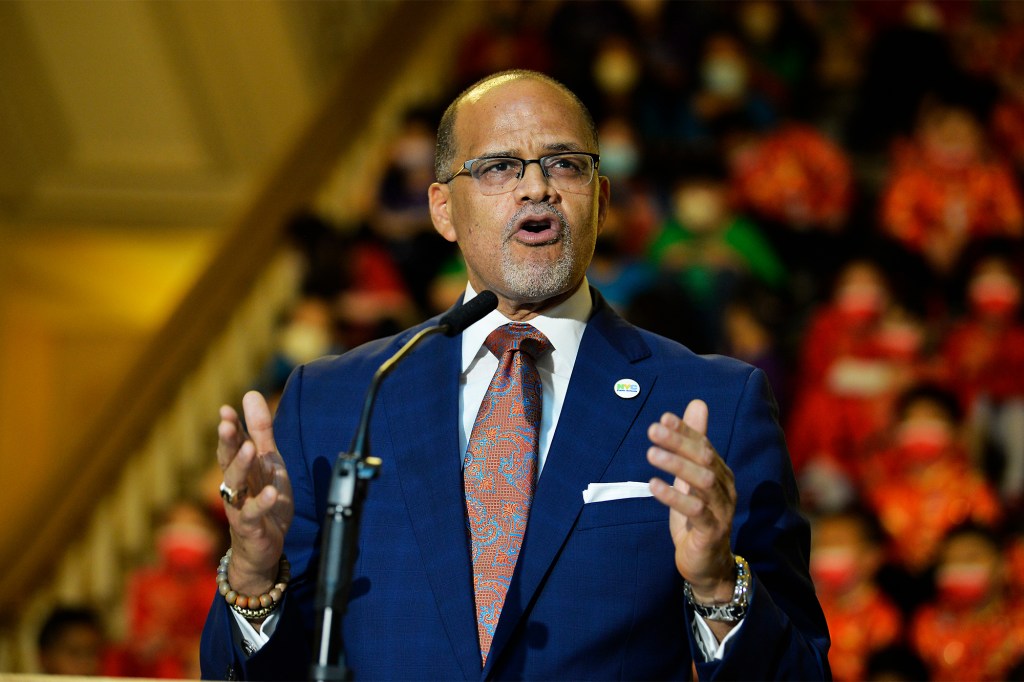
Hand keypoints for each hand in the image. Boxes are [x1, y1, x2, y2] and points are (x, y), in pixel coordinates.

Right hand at [217, 390, 293, 594]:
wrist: (262, 546)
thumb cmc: (263, 499)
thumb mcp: (268, 462)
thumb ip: (260, 431)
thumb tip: (250, 394)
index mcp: (241, 468)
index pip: (231, 445)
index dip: (229, 428)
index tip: (226, 410)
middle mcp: (236, 485)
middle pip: (228, 461)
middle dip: (227, 442)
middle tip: (227, 424)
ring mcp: (241, 506)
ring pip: (235, 485)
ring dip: (241, 466)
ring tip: (249, 449)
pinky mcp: (252, 526)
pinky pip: (253, 513)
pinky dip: (262, 502)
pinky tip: (270, 491)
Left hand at [646, 400, 736, 602]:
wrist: (707, 563)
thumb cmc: (697, 515)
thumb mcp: (690, 477)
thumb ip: (692, 443)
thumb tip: (697, 403)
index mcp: (720, 472)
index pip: (703, 443)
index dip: (685, 430)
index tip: (663, 417)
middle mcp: (724, 487)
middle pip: (705, 458)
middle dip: (680, 442)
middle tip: (653, 430)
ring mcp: (721, 509)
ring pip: (703, 481)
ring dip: (677, 465)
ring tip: (651, 453)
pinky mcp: (711, 531)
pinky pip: (695, 510)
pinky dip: (675, 496)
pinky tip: (654, 485)